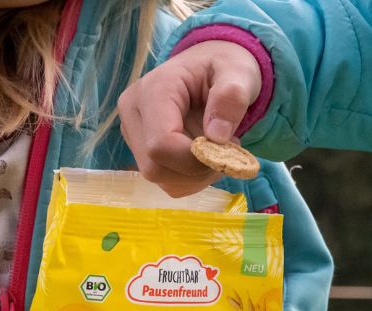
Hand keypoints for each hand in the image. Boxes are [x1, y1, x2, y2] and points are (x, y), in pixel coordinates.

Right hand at [118, 40, 261, 196]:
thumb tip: (216, 137)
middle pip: (156, 167)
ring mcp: (134, 135)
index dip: (194, 159)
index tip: (226, 149)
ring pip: (161, 179)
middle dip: (197, 170)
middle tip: (225, 151)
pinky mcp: (141, 151)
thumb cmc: (223, 67)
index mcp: (153, 90)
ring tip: (216, 150)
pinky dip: (192, 179)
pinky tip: (204, 157)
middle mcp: (133, 114)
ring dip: (197, 176)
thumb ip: (231, 98)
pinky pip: (167, 182)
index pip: (160, 144)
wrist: (209, 67)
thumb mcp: (237, 73)